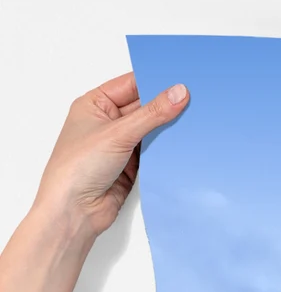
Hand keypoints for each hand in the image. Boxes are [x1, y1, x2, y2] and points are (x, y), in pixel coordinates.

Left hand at [34, 72, 188, 237]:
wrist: (75, 211)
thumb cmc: (77, 168)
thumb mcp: (118, 133)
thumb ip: (152, 114)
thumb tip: (178, 92)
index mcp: (95, 105)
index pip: (131, 84)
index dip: (155, 81)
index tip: (181, 79)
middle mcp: (107, 123)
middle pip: (144, 107)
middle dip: (166, 106)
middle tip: (194, 100)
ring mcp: (121, 145)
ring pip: (152, 131)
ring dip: (168, 130)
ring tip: (195, 121)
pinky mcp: (132, 166)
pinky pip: (155, 152)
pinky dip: (168, 150)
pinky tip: (184, 144)